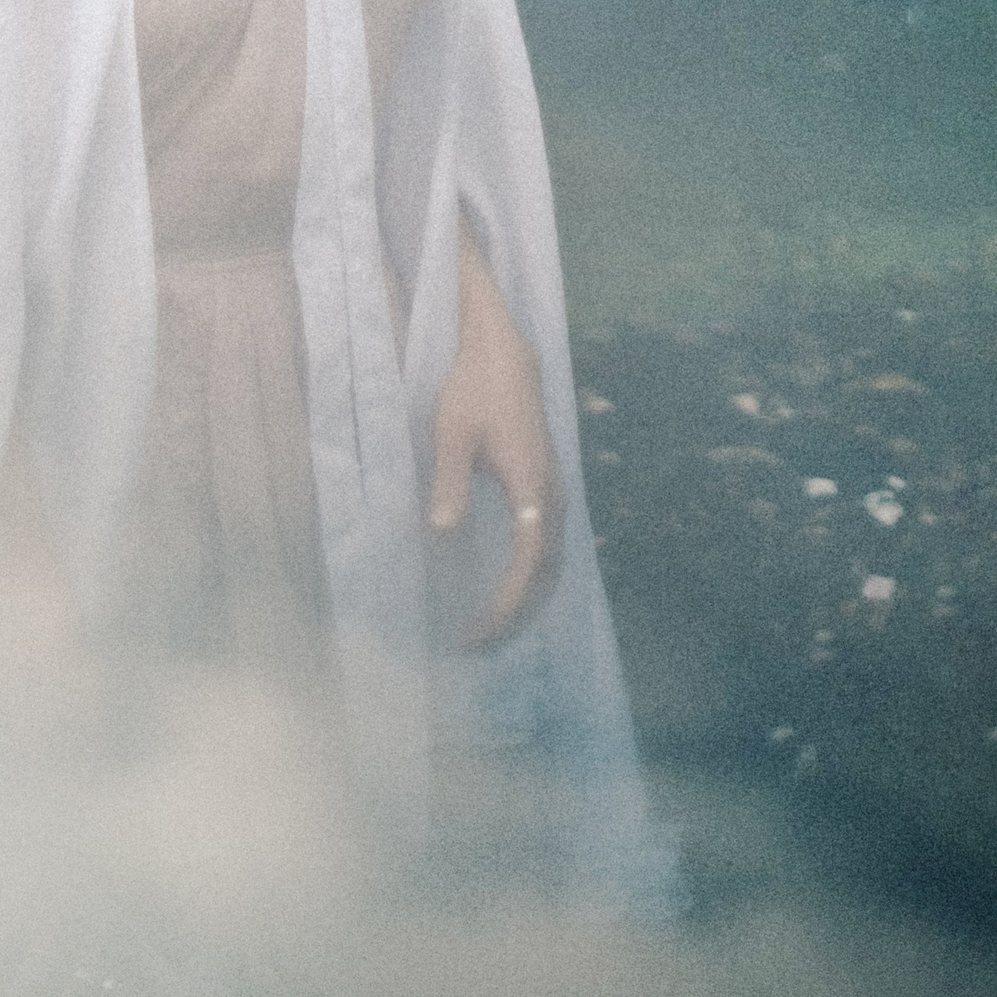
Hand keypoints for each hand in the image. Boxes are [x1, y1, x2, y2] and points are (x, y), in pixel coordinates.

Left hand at [427, 223, 563, 647]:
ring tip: (489, 629)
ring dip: (524, 600)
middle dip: (516, 615)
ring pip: (550, 564)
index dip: (507, 603)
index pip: (528, 564)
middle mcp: (552, 497)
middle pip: (545, 575)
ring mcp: (554, 493)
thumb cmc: (473, 388)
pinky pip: (546, 547)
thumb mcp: (452, 432)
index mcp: (532, 488)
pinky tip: (503, 589)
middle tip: (476, 644)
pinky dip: (529, 577)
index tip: (479, 630)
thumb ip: (450, 482)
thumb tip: (442, 534)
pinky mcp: (547, 488)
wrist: (505, 352)